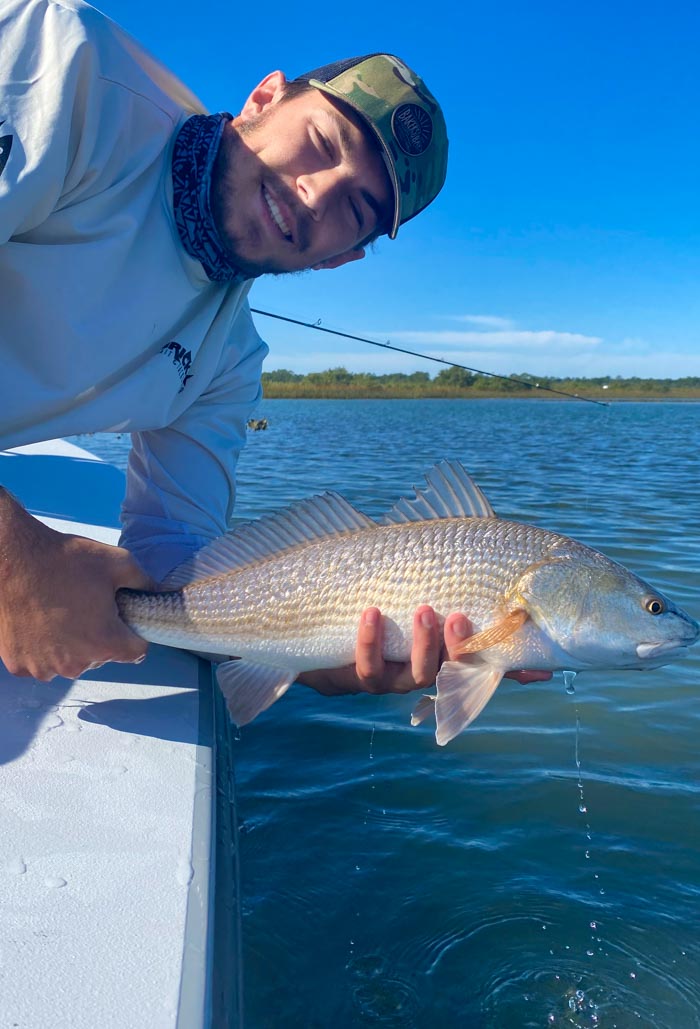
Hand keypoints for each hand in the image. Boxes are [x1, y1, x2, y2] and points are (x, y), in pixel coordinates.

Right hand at [0, 491, 153, 680]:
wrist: (12, 558)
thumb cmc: (66, 559)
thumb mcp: (118, 562)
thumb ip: (145, 583)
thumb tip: (161, 594)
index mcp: (105, 642)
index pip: (136, 651)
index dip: (134, 633)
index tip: (122, 617)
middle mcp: (76, 663)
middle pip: (102, 656)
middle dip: (100, 635)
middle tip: (86, 605)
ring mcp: (44, 667)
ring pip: (71, 660)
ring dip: (70, 643)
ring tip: (60, 611)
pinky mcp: (20, 664)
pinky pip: (42, 661)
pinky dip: (43, 647)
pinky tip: (39, 621)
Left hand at [298, 607, 551, 696]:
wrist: (309, 616)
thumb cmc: (374, 594)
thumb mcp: (417, 585)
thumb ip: (457, 589)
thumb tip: (516, 585)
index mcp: (444, 651)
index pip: (487, 662)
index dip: (513, 667)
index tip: (540, 665)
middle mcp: (422, 669)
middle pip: (454, 672)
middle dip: (461, 647)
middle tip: (460, 614)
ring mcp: (391, 676)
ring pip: (414, 675)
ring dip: (423, 645)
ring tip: (423, 609)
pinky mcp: (355, 676)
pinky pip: (367, 667)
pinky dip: (370, 641)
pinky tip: (371, 612)